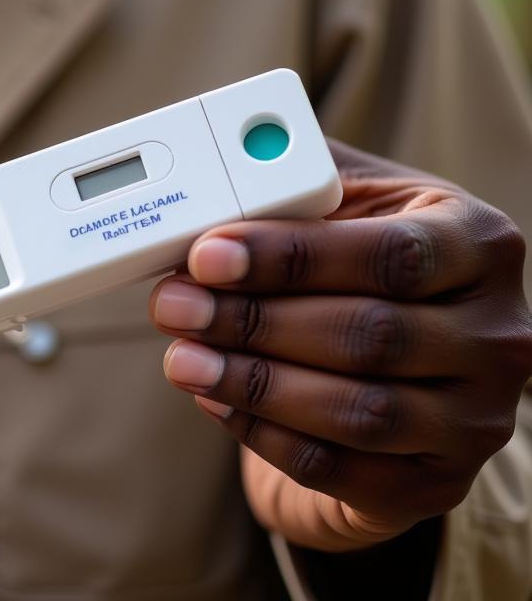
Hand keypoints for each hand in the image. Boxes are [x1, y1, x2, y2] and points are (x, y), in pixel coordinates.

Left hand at [150, 141, 531, 551]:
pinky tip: (213, 399)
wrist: (401, 350)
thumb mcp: (347, 200)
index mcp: (479, 243)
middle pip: (369, 335)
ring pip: (356, 410)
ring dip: (251, 383)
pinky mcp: (436, 482)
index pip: (390, 255)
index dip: (292, 258)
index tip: (207, 256)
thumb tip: (197, 199)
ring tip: (180, 357)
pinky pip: (339, 467)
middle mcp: (495, 334)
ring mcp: (475, 418)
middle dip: (253, 321)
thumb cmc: (363, 256)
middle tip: (173, 305)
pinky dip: (264, 434)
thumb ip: (289, 188)